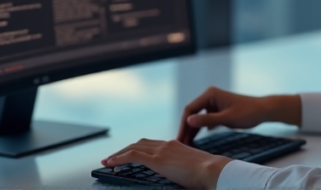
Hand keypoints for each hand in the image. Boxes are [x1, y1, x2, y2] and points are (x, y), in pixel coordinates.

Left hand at [102, 138, 231, 189]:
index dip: (138, 148)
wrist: (213, 170)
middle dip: (124, 149)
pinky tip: (110, 163)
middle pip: (139, 143)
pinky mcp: (158, 160)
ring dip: (118, 153)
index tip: (129, 154)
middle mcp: (167, 144)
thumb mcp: (193, 169)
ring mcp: (161, 151)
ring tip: (107, 161)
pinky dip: (119, 158)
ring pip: (133, 147)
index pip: (151, 144)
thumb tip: (182, 177)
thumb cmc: (208, 174)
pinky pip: (132, 156)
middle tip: (113, 157)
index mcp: (175, 146)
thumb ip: (184, 170)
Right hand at [177, 87, 300, 143]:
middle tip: (181, 145)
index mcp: (210, 94)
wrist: (263, 111)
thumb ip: (207, 120)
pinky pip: (205, 119)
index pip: (190, 109)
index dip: (183, 125)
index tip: (179, 139)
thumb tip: (188, 121)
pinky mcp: (218, 109)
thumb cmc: (247, 113)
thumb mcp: (226, 118)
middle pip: (192, 113)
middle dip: (186, 129)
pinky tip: (196, 140)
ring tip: (187, 145)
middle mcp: (209, 96)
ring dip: (192, 130)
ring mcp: (213, 102)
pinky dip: (201, 129)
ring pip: (198, 117)